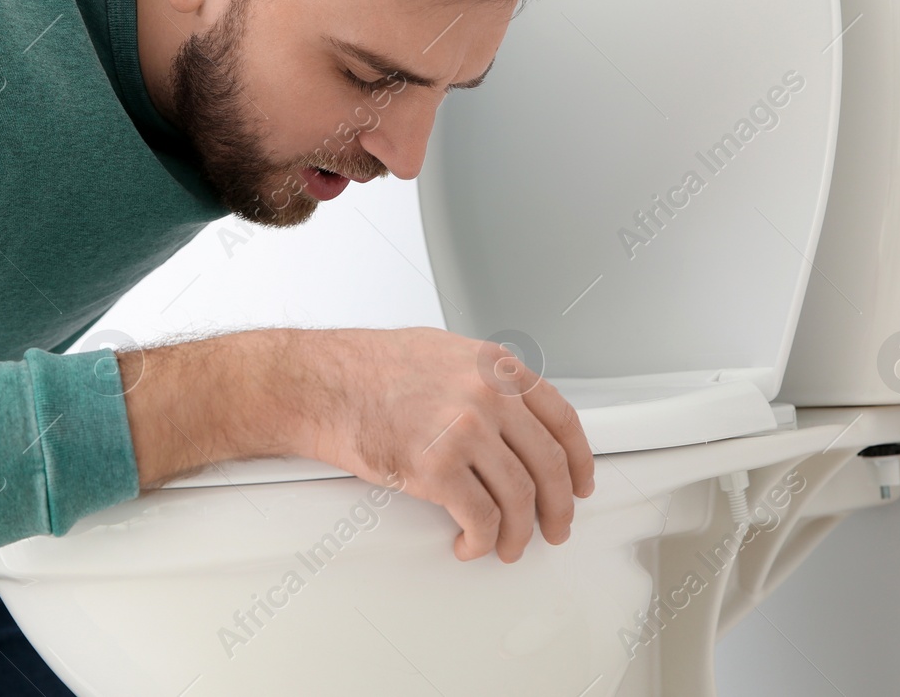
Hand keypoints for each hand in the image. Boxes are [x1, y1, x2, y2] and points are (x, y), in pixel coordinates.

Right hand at [292, 326, 594, 562]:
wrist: (320, 383)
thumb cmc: (367, 368)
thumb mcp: (443, 353)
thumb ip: (484, 378)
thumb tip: (512, 414)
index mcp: (494, 366)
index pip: (562, 418)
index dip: (579, 460)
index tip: (580, 484)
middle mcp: (488, 395)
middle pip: (549, 465)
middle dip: (559, 508)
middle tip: (554, 528)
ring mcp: (465, 430)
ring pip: (520, 498)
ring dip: (519, 534)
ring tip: (509, 546)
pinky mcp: (437, 468)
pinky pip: (481, 519)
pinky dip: (483, 541)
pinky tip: (471, 544)